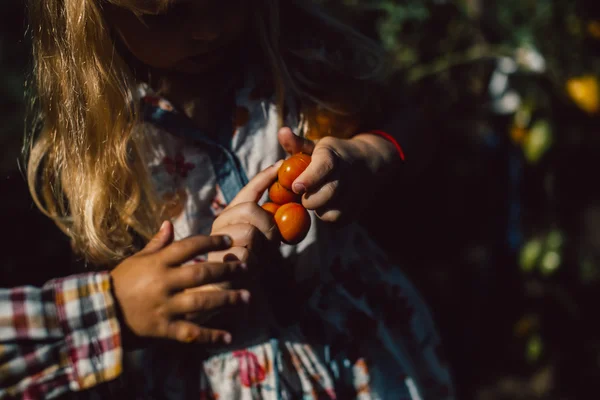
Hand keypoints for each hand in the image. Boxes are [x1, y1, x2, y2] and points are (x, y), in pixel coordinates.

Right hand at [110, 221, 250, 344]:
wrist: (98, 314)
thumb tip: (169, 223)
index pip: (189, 246)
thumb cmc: (118, 283)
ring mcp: (164, 307)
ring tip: (247, 297)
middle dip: (227, 270)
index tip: (229, 241)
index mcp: (157, 263)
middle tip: (247, 268)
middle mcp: (163, 283)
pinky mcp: (163, 329)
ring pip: (202, 302)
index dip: (211, 242)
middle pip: (201, 273)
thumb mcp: (136, 260)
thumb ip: (156, 244)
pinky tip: (228, 336)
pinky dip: (210, 336)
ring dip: (227, 299)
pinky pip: (191, 333)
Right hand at [208, 162, 281, 263]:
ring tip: (258, 257)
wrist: (229, 289)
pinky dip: (255, 263)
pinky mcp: (218, 259)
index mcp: (232, 213)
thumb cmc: (248, 261)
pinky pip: (247, 254)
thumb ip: (269, 221)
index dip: (265, 177)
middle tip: (274, 240)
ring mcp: (217, 239)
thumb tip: (291, 203)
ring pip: (250, 232)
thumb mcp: (261, 238)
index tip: (280, 165)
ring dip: (262, 247)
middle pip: (250, 209)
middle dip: (268, 224)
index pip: (249, 189)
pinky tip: (250, 269)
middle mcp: (221, 222)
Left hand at [277, 127, 400, 221]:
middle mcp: (347, 174)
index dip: (310, 178)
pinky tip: (324, 207)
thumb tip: (281, 132)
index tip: (296, 187)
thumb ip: (297, 143)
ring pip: (332, 211)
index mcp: (333, 155)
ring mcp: (355, 192)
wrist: (368, 162)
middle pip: (328, 193)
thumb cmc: (332, 155)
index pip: (324, 166)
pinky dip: (327, 217)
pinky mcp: (358, 208)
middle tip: (302, 195)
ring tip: (314, 200)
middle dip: (309, 199)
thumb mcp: (317, 146)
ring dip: (318, 210)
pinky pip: (338, 221)